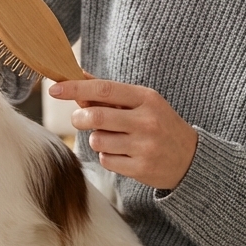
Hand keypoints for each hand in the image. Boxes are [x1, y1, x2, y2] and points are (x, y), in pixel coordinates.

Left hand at [49, 79, 198, 189]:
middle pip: (96, 117)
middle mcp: (147, 121)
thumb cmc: (159, 125)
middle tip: (79, 119)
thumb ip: (110, 93)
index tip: (55, 88)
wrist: (190, 159)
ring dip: (97, 139)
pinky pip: (105, 160)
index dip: (76, 88)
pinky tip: (123, 154)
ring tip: (114, 139)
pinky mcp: (140, 168)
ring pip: (97, 140)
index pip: (104, 89)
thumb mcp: (142, 102)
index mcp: (146, 98)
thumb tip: (77, 77)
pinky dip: (107, 156)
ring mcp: (144, 146)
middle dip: (79, 118)